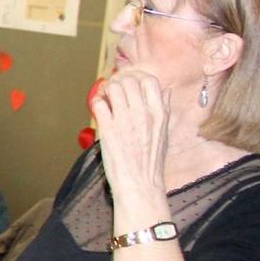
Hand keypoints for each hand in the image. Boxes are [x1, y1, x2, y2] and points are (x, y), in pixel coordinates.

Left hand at [92, 68, 170, 208]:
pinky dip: (97, 101)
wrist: (140, 183)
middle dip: (119, 80)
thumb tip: (164, 90)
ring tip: (106, 96)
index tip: (130, 81)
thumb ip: (163, 109)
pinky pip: (99, 104)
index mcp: (159, 114)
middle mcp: (143, 114)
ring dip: (107, 89)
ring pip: (113, 88)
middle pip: (129, 80)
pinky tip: (99, 106)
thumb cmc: (151, 161)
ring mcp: (125, 120)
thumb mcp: (164, 132)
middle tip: (114, 88)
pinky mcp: (108, 129)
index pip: (150, 81)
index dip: (137, 77)